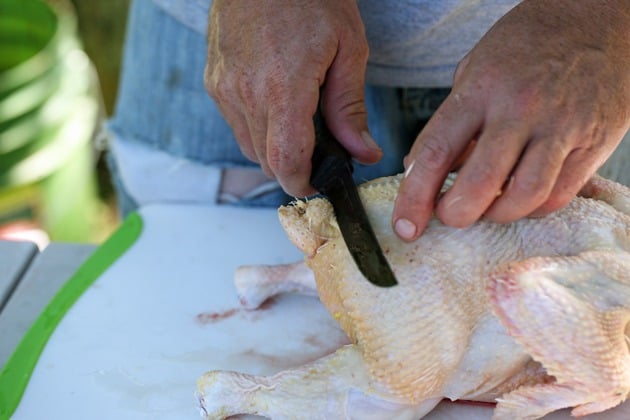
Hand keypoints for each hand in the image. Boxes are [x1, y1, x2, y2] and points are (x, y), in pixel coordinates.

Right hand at [205, 0, 381, 196]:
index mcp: (282, 89)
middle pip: (266, 161)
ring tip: (300, 121)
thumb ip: (350, 108)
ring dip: (274, 147)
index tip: (319, 183)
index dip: (303, 184)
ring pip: (248, 145)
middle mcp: (244, 94)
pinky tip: (277, 103)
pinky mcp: (213, 80)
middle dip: (293, 166)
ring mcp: (223, 87)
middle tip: (320, 150)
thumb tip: (363, 153)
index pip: (285, 162)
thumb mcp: (348, 48)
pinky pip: (235, 122)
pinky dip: (257, 126)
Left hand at [392, 0, 629, 240]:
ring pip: (522, 198)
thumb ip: (451, 122)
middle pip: (479, 185)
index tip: (404, 227)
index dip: (413, 198)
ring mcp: (560, 127)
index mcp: (481, 89)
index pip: (435, 153)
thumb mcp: (476, 69)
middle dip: (454, 214)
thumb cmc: (527, 46)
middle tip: (449, 214)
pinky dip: (532, 208)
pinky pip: (558, 195)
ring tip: (486, 207)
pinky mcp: (594, 143)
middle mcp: (519, 109)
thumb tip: (422, 170)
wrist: (599, 20)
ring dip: (495, 215)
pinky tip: (520, 197)